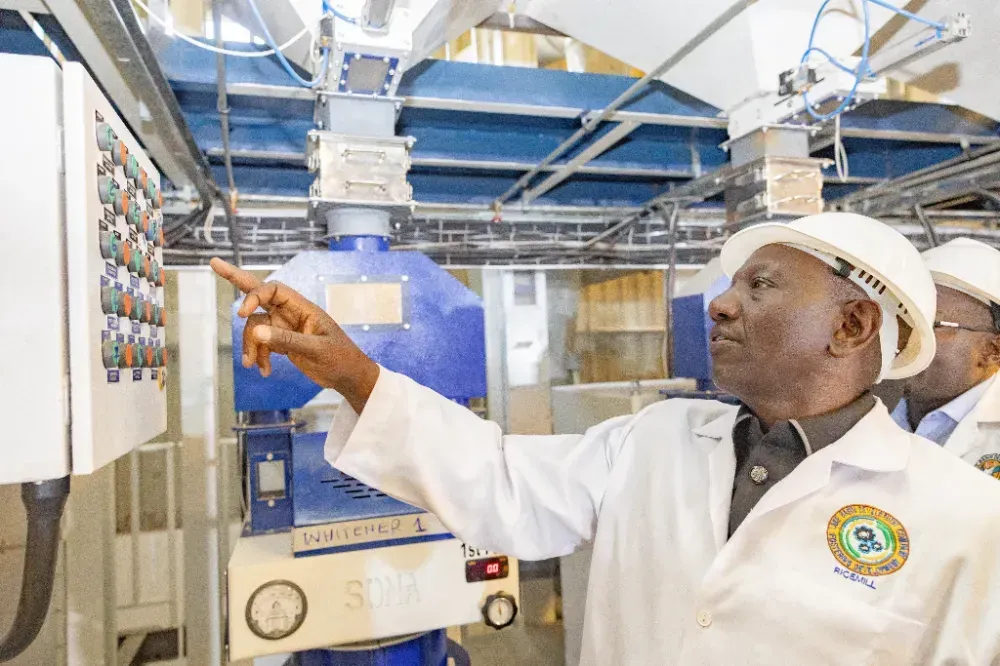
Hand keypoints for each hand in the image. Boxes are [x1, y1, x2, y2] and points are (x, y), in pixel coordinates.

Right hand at [210, 258, 379, 412]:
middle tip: (214, 263)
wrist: (348, 377)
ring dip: (250, 345)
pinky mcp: (281, 342)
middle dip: (236, 279)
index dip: (254, 296)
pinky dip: (258, 356)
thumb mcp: (316, 349)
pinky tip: (263, 370)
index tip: (242, 313)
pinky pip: (260, 344)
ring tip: (252, 364)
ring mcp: (284, 327)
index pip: (273, 290)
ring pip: (255, 327)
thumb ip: (287, 340)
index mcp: (303, 307)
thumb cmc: (341, 357)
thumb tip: (258, 332)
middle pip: (259, 292)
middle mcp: (290, 313)